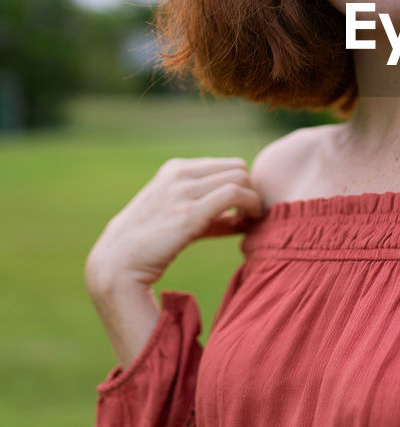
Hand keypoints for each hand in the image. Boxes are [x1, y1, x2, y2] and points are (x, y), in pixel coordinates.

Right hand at [86, 156, 263, 295]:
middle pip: (238, 168)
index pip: (227, 164)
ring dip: (254, 199)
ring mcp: (184, 190)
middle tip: (252, 215)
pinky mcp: (190, 212)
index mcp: (176, 168)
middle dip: (250, 190)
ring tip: (251, 220)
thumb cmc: (150, 244)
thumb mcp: (179, 216)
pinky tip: (248, 223)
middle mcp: (180, 173)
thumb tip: (242, 219)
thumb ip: (209, 213)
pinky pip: (235, 194)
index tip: (245, 209)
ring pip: (240, 178)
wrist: (119, 262)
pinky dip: (251, 205)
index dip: (242, 185)